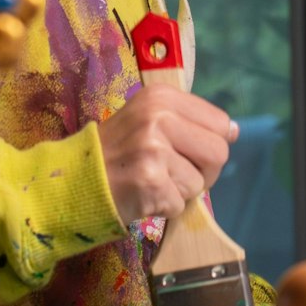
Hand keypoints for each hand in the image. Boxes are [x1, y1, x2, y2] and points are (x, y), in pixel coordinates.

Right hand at [97, 84, 236, 223]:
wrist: (72, 179)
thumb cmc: (116, 152)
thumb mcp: (148, 120)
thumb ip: (190, 121)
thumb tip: (233, 130)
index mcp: (161, 97)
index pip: (220, 123)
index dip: (210, 144)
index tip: (188, 152)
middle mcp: (158, 117)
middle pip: (218, 152)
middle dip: (204, 172)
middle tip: (174, 174)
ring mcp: (153, 149)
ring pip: (199, 183)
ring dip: (178, 191)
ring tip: (149, 181)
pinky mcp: (149, 181)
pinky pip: (180, 204)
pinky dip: (163, 207)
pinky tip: (141, 195)